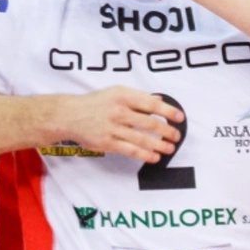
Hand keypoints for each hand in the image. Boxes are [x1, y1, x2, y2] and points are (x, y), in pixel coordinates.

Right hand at [58, 86, 184, 163]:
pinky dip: (145, 154)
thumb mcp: (116, 92)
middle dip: (167, 131)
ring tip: (170, 149)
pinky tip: (154, 157)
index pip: (152, 104)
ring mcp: (113, 128)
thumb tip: (159, 101)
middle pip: (150, 123)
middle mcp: (119, 111)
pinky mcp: (108, 143)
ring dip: (159, 145)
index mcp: (123, 96)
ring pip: (142, 139)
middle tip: (177, 136)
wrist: (70, 115)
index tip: (180, 117)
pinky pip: (131, 150)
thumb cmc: (96, 103)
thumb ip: (138, 98)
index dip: (168, 111)